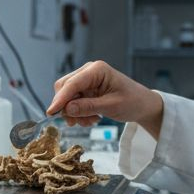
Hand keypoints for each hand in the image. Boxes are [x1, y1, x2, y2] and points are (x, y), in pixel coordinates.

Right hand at [47, 60, 164, 136]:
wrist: (143, 105)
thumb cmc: (132, 101)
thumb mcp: (111, 106)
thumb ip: (88, 107)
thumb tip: (67, 109)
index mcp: (97, 70)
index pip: (72, 84)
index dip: (60, 99)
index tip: (51, 113)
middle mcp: (89, 71)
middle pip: (65, 88)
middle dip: (67, 107)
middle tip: (75, 123)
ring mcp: (86, 80)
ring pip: (67, 97)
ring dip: (74, 112)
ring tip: (90, 121)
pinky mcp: (86, 89)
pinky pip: (74, 101)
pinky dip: (79, 113)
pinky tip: (91, 118)